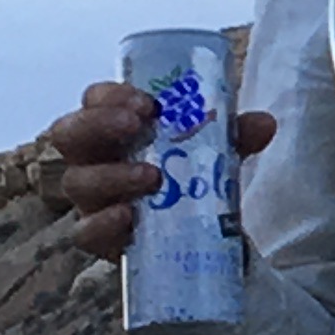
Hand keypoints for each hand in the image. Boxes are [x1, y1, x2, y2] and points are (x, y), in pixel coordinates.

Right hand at [45, 82, 277, 261]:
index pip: (94, 100)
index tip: (146, 102)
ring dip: (112, 175)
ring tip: (152, 176)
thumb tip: (264, 123)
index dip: (110, 96)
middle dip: (97, 124)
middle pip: (69, 134)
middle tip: (135, 125)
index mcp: (115, 129)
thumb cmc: (194, 180)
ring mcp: (93, 199)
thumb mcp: (217, 154)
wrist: (203, 239)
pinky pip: (85, 231)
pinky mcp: (101, 237)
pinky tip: (127, 216)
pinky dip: (103, 223)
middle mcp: (95, 159)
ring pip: (77, 182)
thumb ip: (236, 137)